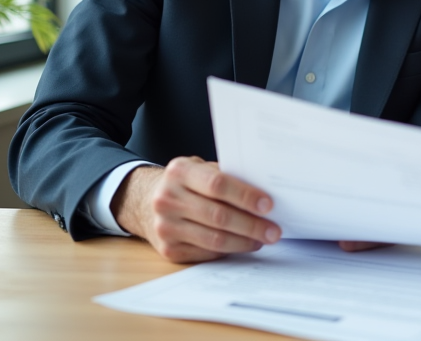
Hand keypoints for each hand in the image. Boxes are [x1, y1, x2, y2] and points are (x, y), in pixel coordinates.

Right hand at [112, 156, 280, 262]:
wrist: (146, 202)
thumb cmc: (186, 184)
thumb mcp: (200, 169)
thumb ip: (226, 176)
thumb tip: (265, 192)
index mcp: (180, 172)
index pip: (217, 184)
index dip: (245, 196)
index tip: (268, 205)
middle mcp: (168, 199)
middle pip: (218, 216)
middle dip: (251, 225)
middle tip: (274, 230)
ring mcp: (166, 226)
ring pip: (214, 239)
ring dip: (244, 241)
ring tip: (263, 239)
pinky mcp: (168, 249)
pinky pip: (206, 252)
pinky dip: (229, 250)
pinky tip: (244, 245)